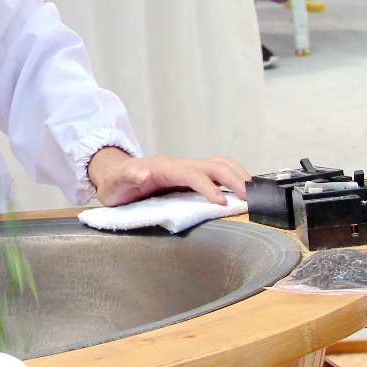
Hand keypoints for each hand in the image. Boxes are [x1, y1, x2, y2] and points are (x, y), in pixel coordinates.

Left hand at [87, 147, 250, 207]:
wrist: (114, 175)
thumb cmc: (116, 183)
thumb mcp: (116, 182)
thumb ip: (128, 176)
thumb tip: (142, 172)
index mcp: (164, 167)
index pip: (192, 174)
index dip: (208, 187)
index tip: (220, 202)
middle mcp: (179, 165)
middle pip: (214, 165)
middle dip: (233, 179)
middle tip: (248, 199)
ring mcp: (186, 169)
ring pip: (219, 164)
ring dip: (237, 176)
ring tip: (252, 193)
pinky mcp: (190, 176)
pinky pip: (216, 172)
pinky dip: (232, 177)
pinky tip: (241, 190)